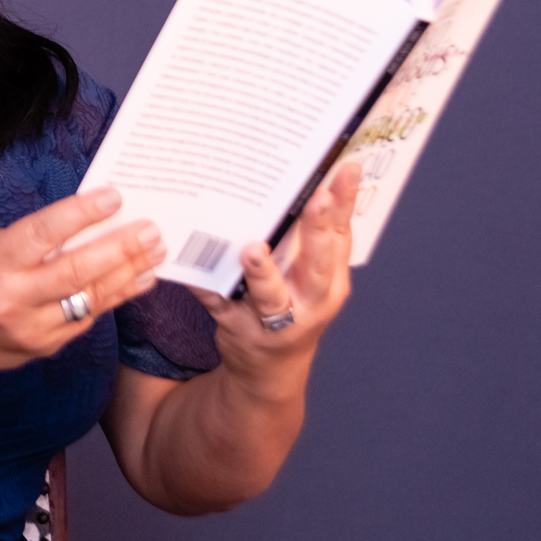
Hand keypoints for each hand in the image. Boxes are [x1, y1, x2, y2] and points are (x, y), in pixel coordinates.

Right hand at [0, 187, 163, 390]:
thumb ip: (31, 240)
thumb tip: (85, 223)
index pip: (44, 235)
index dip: (81, 214)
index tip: (115, 196)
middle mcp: (13, 300)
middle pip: (77, 272)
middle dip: (120, 249)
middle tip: (152, 229)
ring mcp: (31, 330)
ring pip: (90, 299)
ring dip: (128, 273)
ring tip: (156, 251)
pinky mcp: (43, 349)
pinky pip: (85, 319)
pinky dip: (114, 297)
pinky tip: (138, 280)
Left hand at [189, 162, 360, 387]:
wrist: (269, 371)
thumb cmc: (293, 307)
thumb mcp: (314, 277)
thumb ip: (316, 238)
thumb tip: (313, 175)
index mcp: (330, 280)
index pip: (341, 236)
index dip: (346, 202)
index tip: (347, 169)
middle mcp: (309, 301)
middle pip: (316, 265)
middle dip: (317, 231)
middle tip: (318, 198)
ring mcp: (274, 321)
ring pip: (271, 297)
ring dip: (263, 273)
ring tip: (253, 250)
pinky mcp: (238, 328)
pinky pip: (219, 302)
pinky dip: (206, 284)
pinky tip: (192, 262)